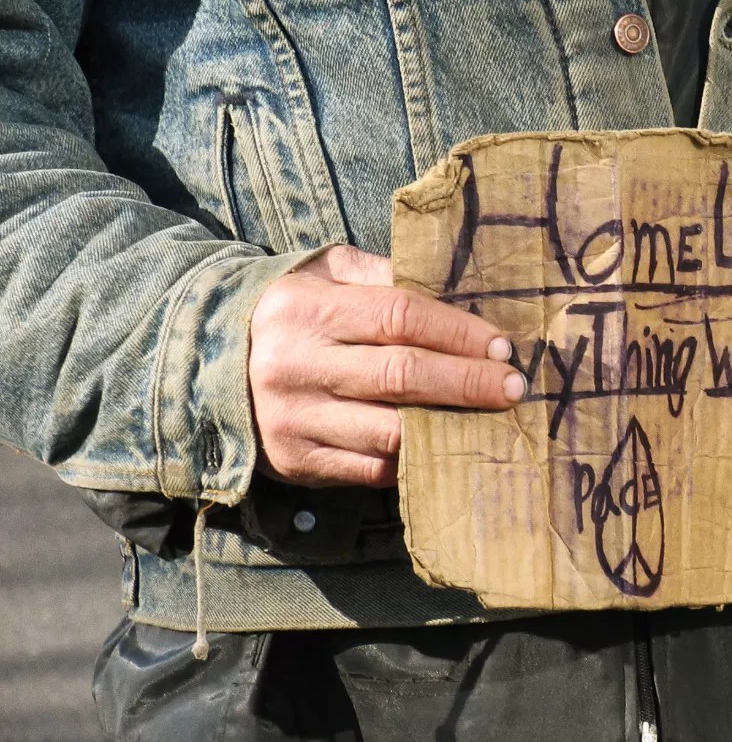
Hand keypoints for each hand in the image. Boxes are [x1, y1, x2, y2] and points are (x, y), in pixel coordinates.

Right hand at [248, 245, 523, 487]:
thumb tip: (457, 288)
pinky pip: (371, 468)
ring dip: (450, 426)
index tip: (502, 346)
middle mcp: (296, 365)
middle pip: (402, 376)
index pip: (401, 317)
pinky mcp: (296, 461)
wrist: (207, 365)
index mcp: (308, 309)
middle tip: (514, 388)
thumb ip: (384, 274)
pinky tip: (447, 445)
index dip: (459, 333)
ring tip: (493, 419)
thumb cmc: (292, 311)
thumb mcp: (326, 273)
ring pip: (390, 430)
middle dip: (468, 383)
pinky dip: (415, 459)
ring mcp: (294, 419)